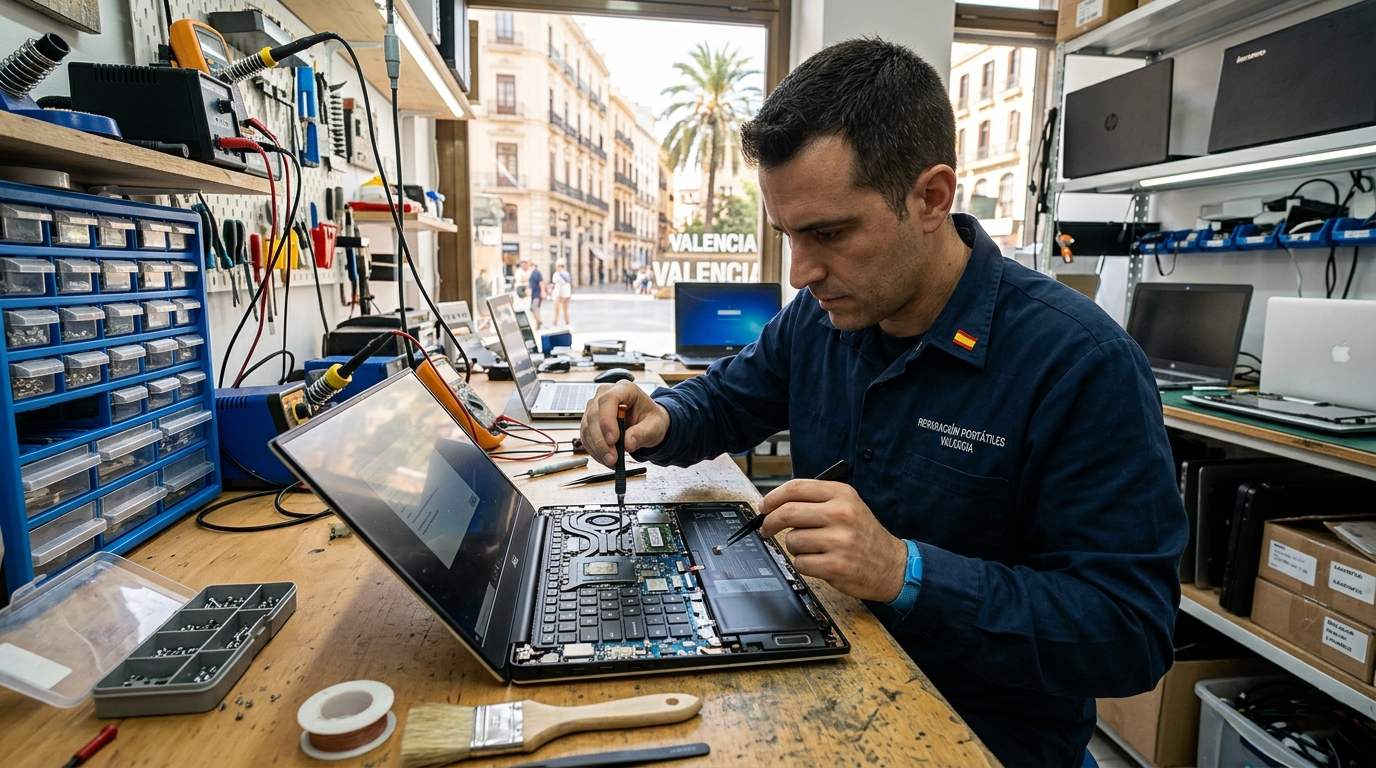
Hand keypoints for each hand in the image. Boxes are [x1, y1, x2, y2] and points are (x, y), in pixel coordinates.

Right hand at [580, 381, 669, 466]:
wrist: (646, 423)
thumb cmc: (651, 419)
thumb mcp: (655, 426)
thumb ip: (643, 433)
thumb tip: (628, 443)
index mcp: (624, 389)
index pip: (608, 400)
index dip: (607, 420)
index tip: (613, 440)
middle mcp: (606, 394)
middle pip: (594, 415)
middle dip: (601, 441)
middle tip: (612, 458)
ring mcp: (595, 406)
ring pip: (587, 427)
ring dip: (597, 448)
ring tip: (611, 461)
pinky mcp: (589, 420)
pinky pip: (586, 436)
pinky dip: (594, 450)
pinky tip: (605, 458)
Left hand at [758, 479, 907, 601]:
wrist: (892, 565)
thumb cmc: (864, 535)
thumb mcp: (848, 506)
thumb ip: (816, 500)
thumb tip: (776, 504)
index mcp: (842, 494)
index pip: (796, 488)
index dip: (773, 497)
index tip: (764, 506)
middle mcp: (841, 514)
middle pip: (788, 513)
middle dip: (770, 522)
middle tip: (767, 528)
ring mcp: (839, 541)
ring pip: (792, 541)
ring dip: (795, 547)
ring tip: (813, 548)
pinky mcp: (835, 566)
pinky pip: (801, 563)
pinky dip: (805, 564)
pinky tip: (820, 562)